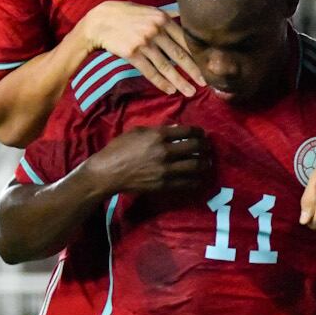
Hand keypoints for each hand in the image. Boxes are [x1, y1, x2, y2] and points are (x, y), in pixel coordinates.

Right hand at [81, 1, 205, 95]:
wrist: (100, 21)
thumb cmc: (126, 15)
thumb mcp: (149, 10)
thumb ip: (167, 16)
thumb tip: (184, 18)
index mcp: (163, 19)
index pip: (185, 40)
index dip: (197, 55)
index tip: (207, 66)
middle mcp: (156, 30)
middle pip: (179, 55)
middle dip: (194, 71)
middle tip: (205, 84)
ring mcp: (144, 42)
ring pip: (166, 66)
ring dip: (179, 82)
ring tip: (190, 92)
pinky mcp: (132, 53)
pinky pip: (150, 71)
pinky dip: (161, 82)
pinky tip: (170, 90)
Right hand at [89, 124, 210, 194]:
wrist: (108, 172)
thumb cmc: (119, 149)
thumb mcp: (137, 132)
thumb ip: (158, 130)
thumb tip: (175, 130)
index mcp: (158, 136)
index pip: (188, 132)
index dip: (199, 132)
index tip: (201, 134)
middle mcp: (165, 152)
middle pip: (195, 147)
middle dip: (205, 147)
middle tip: (207, 148)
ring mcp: (166, 170)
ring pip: (195, 166)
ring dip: (204, 164)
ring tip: (206, 163)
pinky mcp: (164, 185)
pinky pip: (187, 183)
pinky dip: (196, 180)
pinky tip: (199, 179)